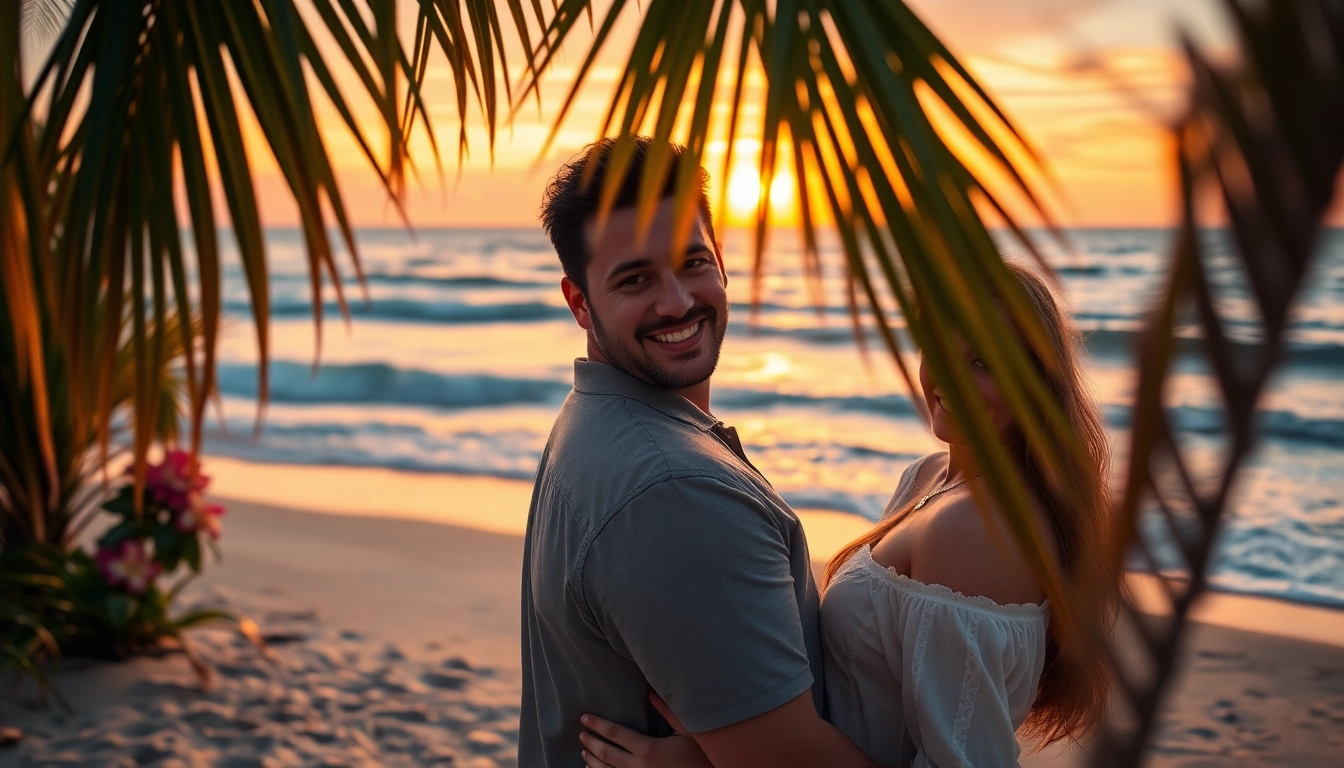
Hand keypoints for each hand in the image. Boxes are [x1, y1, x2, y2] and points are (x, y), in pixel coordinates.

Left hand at [579, 693, 712, 767]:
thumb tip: (650, 692)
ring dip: (593, 761)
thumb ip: (667, 711)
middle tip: (580, 734)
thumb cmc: (701, 757)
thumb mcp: (688, 731)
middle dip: (590, 742)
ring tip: (584, 752)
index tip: (584, 718)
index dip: (597, 725)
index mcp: (648, 750)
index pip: (615, 734)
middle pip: (606, 754)